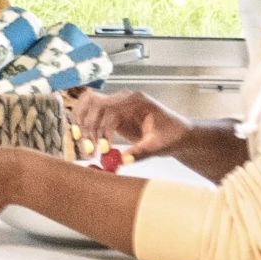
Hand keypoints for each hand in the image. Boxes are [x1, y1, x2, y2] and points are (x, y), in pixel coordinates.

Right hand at [74, 92, 248, 180]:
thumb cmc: (173, 135)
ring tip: (86, 146)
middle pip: (92, 103)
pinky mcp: (113, 115)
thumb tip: (122, 160)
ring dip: (82, 124)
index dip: (101, 128)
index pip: (107, 107)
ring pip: (88, 106)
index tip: (102, 148)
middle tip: (89, 149)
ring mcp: (117, 105)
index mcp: (136, 100)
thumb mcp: (159, 146)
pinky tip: (85, 141)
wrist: (179, 134)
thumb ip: (141, 152)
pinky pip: (92, 115)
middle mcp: (123, 99)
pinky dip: (85, 126)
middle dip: (87, 126)